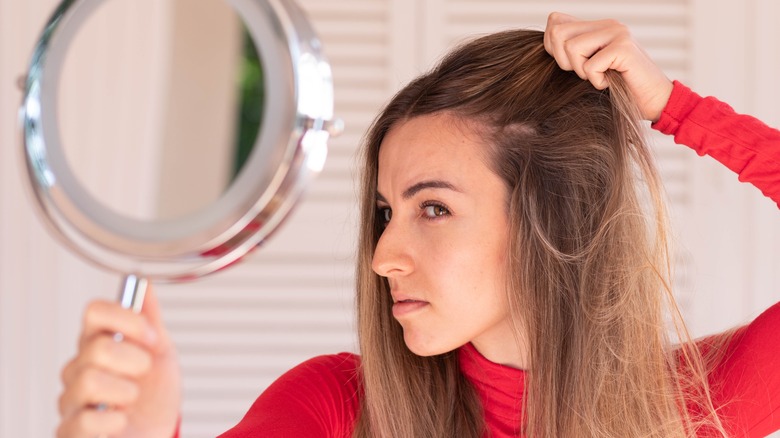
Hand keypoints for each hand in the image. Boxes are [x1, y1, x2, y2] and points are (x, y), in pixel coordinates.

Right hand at [57, 287, 180, 437]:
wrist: (159, 433)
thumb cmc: (155, 396)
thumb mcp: (162, 353)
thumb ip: (151, 320)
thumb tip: (145, 284)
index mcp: (99, 343)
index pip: (95, 311)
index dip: (128, 320)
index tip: (151, 337)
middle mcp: (80, 368)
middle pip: (97, 347)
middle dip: (135, 362)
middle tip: (142, 374)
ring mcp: (72, 400)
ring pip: (90, 382)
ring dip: (126, 392)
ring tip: (131, 400)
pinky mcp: (71, 431)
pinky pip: (85, 421)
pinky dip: (114, 421)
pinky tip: (121, 421)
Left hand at [544, 12, 673, 121]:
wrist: (656, 103)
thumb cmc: (620, 91)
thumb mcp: (589, 69)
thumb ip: (571, 53)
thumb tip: (547, 41)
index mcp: (597, 26)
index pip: (555, 22)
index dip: (552, 48)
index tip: (572, 65)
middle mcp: (608, 24)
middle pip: (557, 33)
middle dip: (564, 61)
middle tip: (587, 74)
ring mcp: (617, 33)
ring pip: (571, 48)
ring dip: (582, 71)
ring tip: (601, 77)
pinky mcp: (624, 48)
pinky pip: (590, 66)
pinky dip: (597, 82)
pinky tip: (612, 82)